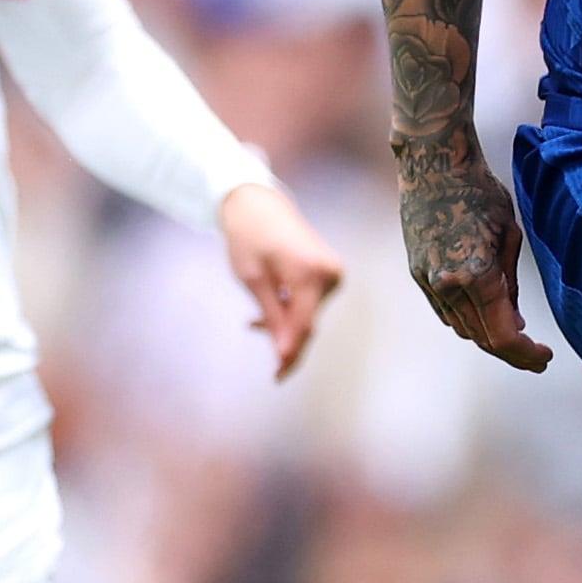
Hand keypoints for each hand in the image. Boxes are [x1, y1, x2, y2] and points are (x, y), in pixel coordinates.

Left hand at [218, 181, 346, 379]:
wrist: (258, 206)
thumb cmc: (248, 239)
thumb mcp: (253, 280)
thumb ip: (273, 315)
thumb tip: (286, 351)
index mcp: (309, 273)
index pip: (304, 324)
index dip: (290, 353)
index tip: (278, 377)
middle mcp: (329, 274)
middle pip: (309, 321)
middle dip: (286, 340)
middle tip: (270, 366)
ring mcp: (333, 273)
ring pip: (309, 313)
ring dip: (285, 323)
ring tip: (254, 321)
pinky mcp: (329, 272)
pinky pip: (311, 301)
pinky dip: (291, 310)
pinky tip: (268, 311)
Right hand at [393, 138, 550, 370]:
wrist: (433, 163)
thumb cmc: (479, 191)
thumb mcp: (509, 236)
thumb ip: (510, 284)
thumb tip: (513, 321)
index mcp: (476, 275)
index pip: (503, 335)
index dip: (526, 354)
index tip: (545, 357)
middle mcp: (447, 284)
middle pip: (482, 338)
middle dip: (512, 352)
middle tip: (536, 357)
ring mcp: (428, 280)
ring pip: (461, 328)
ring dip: (488, 337)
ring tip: (516, 335)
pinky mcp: (417, 272)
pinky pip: (445, 311)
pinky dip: (467, 321)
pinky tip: (486, 316)